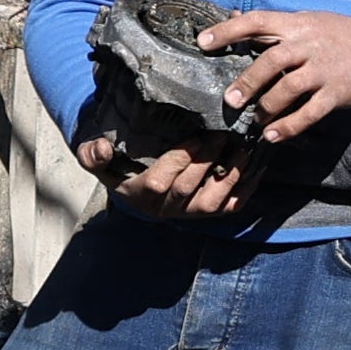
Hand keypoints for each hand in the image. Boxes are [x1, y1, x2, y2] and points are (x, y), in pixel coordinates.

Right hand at [107, 136, 268, 221]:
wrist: (135, 183)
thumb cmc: (118, 166)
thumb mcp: (97, 159)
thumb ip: (93, 154)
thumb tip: (102, 148)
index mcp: (138, 195)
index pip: (158, 183)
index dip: (178, 162)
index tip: (195, 137)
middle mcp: (166, 209)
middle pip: (188, 191)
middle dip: (207, 162)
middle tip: (224, 135)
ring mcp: (190, 213)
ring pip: (212, 202)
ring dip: (230, 176)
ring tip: (244, 149)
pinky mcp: (210, 213)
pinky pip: (231, 207)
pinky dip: (246, 188)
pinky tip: (257, 166)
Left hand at [195, 7, 350, 141]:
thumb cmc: (336, 35)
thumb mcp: (307, 21)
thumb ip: (273, 24)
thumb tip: (232, 15)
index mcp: (297, 24)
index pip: (257, 21)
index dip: (228, 30)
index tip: (203, 43)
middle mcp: (309, 45)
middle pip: (272, 60)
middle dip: (248, 81)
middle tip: (230, 100)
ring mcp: (324, 70)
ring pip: (289, 88)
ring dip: (267, 106)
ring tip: (255, 119)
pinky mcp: (336, 93)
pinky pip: (310, 112)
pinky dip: (290, 126)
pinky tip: (273, 136)